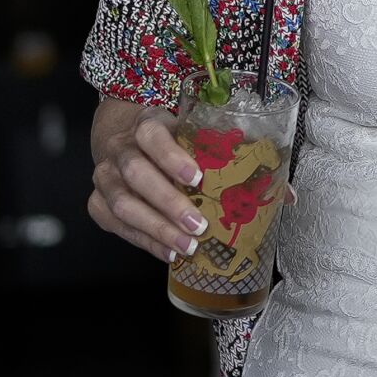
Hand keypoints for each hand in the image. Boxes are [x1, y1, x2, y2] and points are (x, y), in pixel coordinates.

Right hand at [88, 99, 211, 262]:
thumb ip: (224, 151)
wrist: (126, 139)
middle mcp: (119, 148)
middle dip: (168, 202)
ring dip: (156, 229)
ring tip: (187, 245)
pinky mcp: (97, 202)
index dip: (172, 157)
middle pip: (136, 174)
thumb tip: (279, 189)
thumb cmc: (170, 139)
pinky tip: (168, 252)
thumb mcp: (191, 132)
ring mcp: (104, 176)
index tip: (197, 177)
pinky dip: (144, 242)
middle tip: (198, 225)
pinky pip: (116, 226)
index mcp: (146, 124)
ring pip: (122, 204)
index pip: (153, 136)